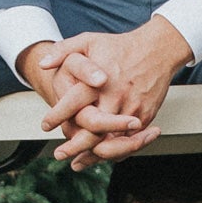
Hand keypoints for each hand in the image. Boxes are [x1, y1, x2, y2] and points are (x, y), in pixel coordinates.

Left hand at [40, 18, 189, 165]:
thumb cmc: (121, 46)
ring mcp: (133, 110)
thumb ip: (63, 50)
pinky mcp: (145, 117)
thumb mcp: (89, 40)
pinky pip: (129, 141)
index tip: (45, 125)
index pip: (74, 103)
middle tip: (59, 154)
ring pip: (112, 142)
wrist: (158, 49)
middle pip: (94, 132)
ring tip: (78, 162)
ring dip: (94, 155)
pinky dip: (114, 152)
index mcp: (100, 81)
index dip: (57, 116)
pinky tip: (100, 156)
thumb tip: (43, 64)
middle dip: (75, 147)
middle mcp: (116, 98)